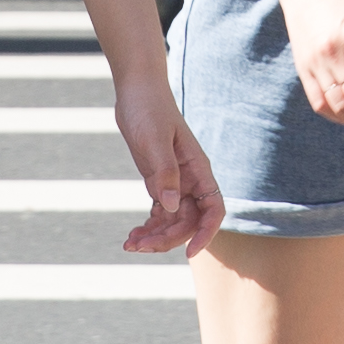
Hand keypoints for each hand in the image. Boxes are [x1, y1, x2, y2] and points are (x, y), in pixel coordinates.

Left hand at [110, 67, 225, 253]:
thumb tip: (168, 206)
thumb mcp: (154, 140)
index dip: (205, 233)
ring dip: (154, 237)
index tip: (188, 252)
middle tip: (137, 246)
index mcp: (198, 169)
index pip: (213, 210)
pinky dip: (148, 227)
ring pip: (172, 221)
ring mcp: (175, 182)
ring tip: (129, 244)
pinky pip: (160, 213)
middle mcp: (190, 180)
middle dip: (166, 239)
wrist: (137, 91)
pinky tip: (132, 234)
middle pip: (188, 222)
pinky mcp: (159, 181)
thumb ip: (164, 173)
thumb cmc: (149, 109)